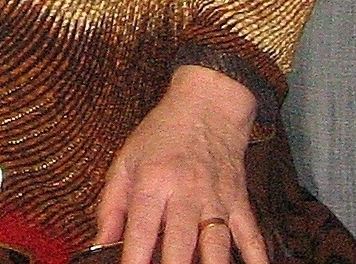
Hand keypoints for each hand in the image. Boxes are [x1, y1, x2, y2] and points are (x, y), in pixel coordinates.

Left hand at [94, 65, 265, 263]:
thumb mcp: (126, 160)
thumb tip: (100, 243)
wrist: (207, 106)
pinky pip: (251, 236)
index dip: (134, 258)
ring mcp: (216, 200)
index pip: (140, 228)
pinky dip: (256, 258)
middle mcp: (185, 193)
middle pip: (180, 242)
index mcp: (153, 181)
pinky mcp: (239, 203)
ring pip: (216, 245)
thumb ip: (111, 205)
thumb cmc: (162, 134)